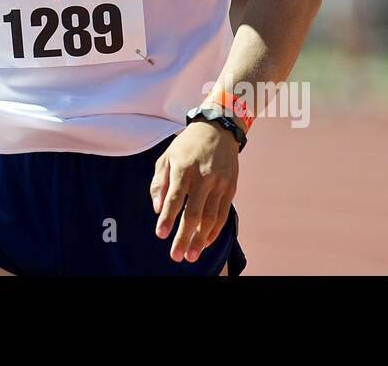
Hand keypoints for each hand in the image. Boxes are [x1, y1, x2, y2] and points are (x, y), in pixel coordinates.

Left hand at [150, 123, 238, 262]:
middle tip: (177, 256)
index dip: (167, 218)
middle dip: (184, 237)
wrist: (218, 130)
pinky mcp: (231, 187)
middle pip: (193, 213)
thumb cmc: (186, 146)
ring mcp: (220, 183)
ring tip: (191, 255)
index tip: (160, 235)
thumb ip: (159, 183)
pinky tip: (205, 241)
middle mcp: (204, 177)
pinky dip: (214, 230)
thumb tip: (156, 208)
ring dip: (200, 239)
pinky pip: (223, 213)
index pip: (175, 198)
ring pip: (211, 217)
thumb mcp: (166, 157)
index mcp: (184, 168)